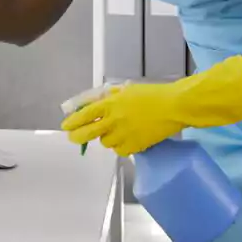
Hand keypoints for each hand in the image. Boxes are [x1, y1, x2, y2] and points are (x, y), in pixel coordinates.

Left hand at [61, 56, 241, 156]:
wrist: (174, 106)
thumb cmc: (153, 94)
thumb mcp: (128, 91)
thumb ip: (110, 98)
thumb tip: (96, 103)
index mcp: (111, 103)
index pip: (85, 114)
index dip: (73, 121)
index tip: (66, 126)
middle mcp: (114, 120)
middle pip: (87, 133)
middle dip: (78, 136)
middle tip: (74, 138)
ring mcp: (124, 134)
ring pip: (105, 143)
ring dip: (106, 138)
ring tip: (115, 131)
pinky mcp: (135, 146)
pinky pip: (120, 150)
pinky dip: (120, 146)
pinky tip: (127, 139)